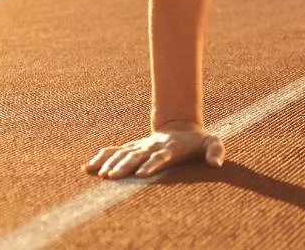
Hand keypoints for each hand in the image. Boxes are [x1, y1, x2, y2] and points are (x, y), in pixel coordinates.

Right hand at [85, 123, 224, 178]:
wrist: (181, 127)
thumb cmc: (198, 141)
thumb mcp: (212, 142)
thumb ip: (215, 151)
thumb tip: (217, 163)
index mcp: (170, 148)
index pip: (160, 157)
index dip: (152, 164)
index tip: (143, 174)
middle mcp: (152, 146)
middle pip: (137, 156)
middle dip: (125, 166)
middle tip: (113, 177)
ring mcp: (140, 146)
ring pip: (123, 154)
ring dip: (111, 163)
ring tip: (100, 175)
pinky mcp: (131, 148)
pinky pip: (113, 151)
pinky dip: (100, 158)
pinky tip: (87, 168)